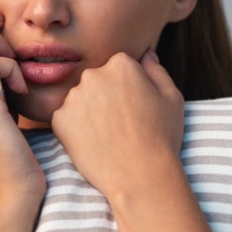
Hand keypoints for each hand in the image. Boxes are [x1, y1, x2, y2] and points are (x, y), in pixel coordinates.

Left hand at [51, 48, 185, 202]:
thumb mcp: (172, 98)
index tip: (135, 109)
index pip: (118, 68)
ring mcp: (73, 97)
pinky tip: (94, 144)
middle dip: (105, 97)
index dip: (128, 90)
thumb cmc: (161, 137)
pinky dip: (75, 130)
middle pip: (96, 81)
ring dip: (89, 112)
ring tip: (108, 136)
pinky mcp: (59, 119)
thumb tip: (145, 55)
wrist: (140, 176)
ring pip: (80, 100)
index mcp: (121, 64)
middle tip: (120, 125)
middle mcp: (93, 74)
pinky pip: (65, 119)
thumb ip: (156, 70)